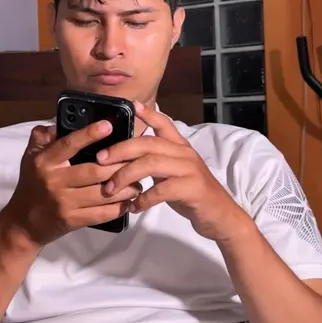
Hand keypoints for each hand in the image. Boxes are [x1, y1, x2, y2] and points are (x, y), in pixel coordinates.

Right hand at [0, 121, 142, 247]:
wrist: (22, 223)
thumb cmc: (31, 185)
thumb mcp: (29, 158)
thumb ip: (41, 138)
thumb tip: (57, 122)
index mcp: (44, 162)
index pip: (69, 145)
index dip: (89, 134)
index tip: (108, 125)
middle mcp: (54, 181)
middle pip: (94, 171)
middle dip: (120, 167)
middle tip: (136, 161)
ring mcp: (63, 203)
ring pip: (102, 193)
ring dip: (125, 189)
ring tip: (138, 183)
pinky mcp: (72, 221)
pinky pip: (101, 214)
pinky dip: (118, 208)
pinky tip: (129, 202)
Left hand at [96, 103, 252, 242]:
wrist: (221, 217)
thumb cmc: (192, 195)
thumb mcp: (174, 173)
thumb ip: (157, 162)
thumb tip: (128, 159)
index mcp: (180, 148)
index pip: (165, 124)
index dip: (149, 115)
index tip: (132, 105)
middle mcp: (185, 154)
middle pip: (148, 144)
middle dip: (121, 150)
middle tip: (100, 160)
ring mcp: (190, 170)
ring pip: (151, 164)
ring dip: (126, 176)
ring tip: (110, 189)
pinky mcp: (192, 188)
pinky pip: (162, 190)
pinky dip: (143, 198)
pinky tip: (134, 206)